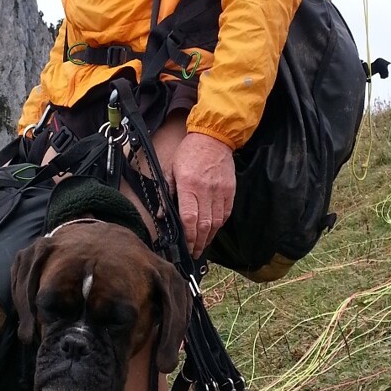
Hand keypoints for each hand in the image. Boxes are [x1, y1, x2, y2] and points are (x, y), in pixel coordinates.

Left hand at [166, 132, 235, 258]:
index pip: (189, 218)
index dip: (188, 237)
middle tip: (193, 253)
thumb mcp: (171, 169)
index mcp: (189, 186)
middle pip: (204, 225)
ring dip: (208, 237)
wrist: (214, 137)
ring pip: (216, 222)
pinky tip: (212, 232)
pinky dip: (219, 226)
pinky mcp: (230, 191)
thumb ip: (166, 192)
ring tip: (201, 246)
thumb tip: (160, 214)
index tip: (185, 247)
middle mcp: (206, 191)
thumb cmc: (189, 153)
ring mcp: (220, 192)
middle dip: (198, 243)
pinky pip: (225, 214)